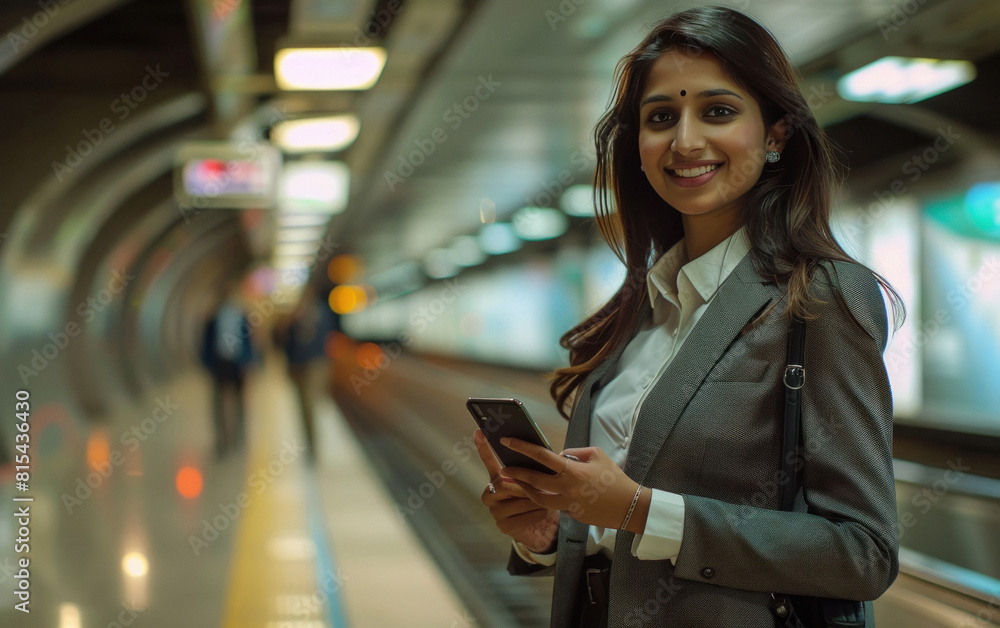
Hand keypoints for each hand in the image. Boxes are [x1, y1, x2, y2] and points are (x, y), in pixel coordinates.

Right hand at [474, 430, 558, 552]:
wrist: (545, 528)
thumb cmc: (541, 500)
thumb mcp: (537, 482)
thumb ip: (530, 470)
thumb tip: (535, 456)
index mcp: (498, 479)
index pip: (488, 461)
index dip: (484, 447)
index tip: (479, 432)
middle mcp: (491, 494)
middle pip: (504, 484)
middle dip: (525, 487)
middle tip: (542, 488)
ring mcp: (495, 511)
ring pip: (517, 501)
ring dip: (536, 501)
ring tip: (547, 502)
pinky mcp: (503, 526)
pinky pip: (522, 517)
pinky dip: (537, 514)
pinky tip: (542, 513)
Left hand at [498, 437, 643, 531]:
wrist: (629, 506)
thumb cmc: (614, 477)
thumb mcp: (597, 455)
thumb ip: (575, 452)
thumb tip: (559, 455)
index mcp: (572, 471)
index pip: (541, 456)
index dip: (522, 447)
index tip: (507, 441)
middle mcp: (566, 489)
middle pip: (533, 481)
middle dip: (516, 474)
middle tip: (503, 469)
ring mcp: (567, 505)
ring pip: (538, 499)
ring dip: (525, 490)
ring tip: (517, 483)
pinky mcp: (571, 515)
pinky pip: (554, 505)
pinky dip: (547, 498)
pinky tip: (541, 493)